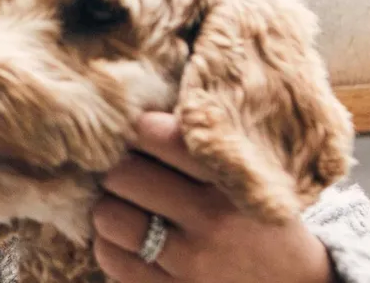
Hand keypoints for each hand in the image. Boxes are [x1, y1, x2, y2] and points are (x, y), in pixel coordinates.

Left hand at [90, 112, 336, 282]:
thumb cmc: (261, 217)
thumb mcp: (253, 176)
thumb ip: (209, 145)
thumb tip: (142, 109)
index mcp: (232, 180)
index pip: (160, 135)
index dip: (138, 129)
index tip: (139, 132)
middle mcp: (211, 219)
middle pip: (124, 174)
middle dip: (118, 168)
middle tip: (125, 169)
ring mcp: (191, 260)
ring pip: (109, 216)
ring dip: (108, 206)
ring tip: (123, 204)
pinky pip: (112, 259)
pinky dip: (109, 245)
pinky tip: (126, 239)